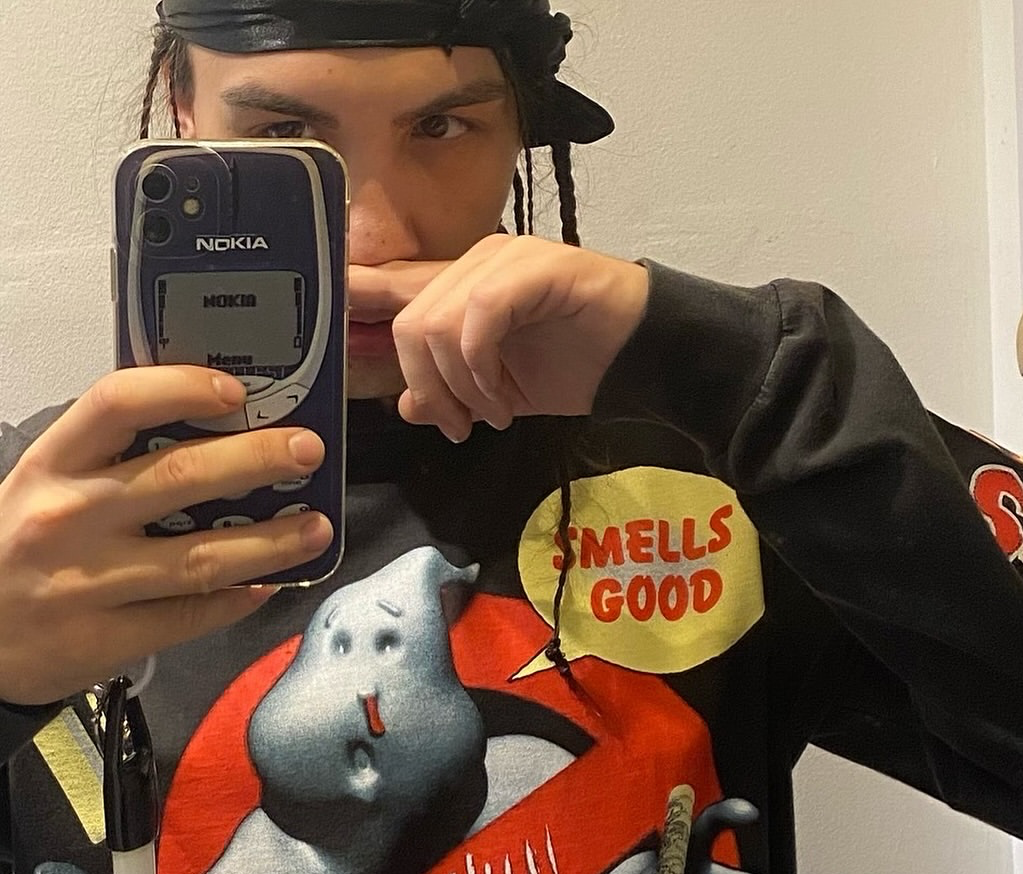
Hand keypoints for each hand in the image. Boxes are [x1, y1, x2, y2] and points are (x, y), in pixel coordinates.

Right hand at [0, 366, 334, 705]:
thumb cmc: (14, 552)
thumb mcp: (43, 488)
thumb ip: (108, 462)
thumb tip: (209, 434)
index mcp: (51, 467)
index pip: (116, 405)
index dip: (181, 388)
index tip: (234, 391)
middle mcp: (70, 518)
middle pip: (179, 477)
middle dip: (256, 460)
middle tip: (306, 451)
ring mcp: (91, 582)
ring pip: (202, 557)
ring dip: (272, 542)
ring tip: (316, 528)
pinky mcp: (110, 637)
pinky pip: (192, 615)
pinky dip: (240, 598)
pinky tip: (270, 584)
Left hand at [352, 236, 650, 440]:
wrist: (642, 357)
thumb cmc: (579, 365)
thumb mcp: (502, 391)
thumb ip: (454, 391)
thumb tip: (406, 405)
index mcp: (461, 285)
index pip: (392, 289)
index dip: (356, 306)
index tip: (341, 345)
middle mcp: (475, 263)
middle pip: (409, 322)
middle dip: (428, 386)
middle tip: (461, 426)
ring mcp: (504, 260)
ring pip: (439, 321)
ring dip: (460, 385)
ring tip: (493, 415)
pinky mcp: (535, 267)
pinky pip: (480, 315)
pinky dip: (482, 368)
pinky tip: (504, 397)